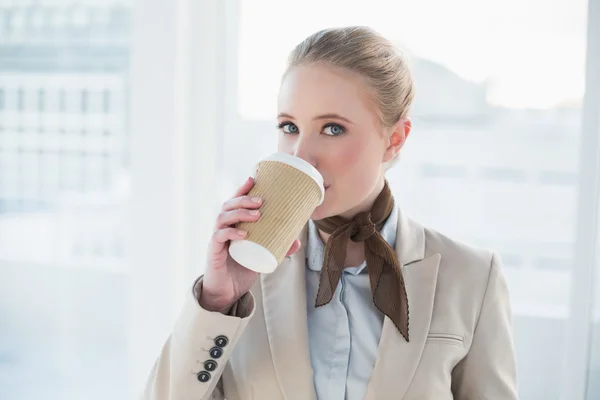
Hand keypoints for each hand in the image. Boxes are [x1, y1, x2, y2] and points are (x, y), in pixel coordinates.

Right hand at [200, 177, 300, 312]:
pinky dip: (231, 234)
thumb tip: (297, 241)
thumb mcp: (262, 256)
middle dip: (243, 199)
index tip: (253, 178)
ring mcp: (217, 239)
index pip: (234, 201)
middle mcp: (222, 228)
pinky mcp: (213, 252)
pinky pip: (219, 238)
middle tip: (261, 201)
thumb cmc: (242, 268)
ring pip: (222, 218)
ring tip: (257, 215)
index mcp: (232, 224)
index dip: (241, 189)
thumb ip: (277, 247)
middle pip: (227, 205)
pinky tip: (243, 234)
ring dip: (239, 213)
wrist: (227, 291)